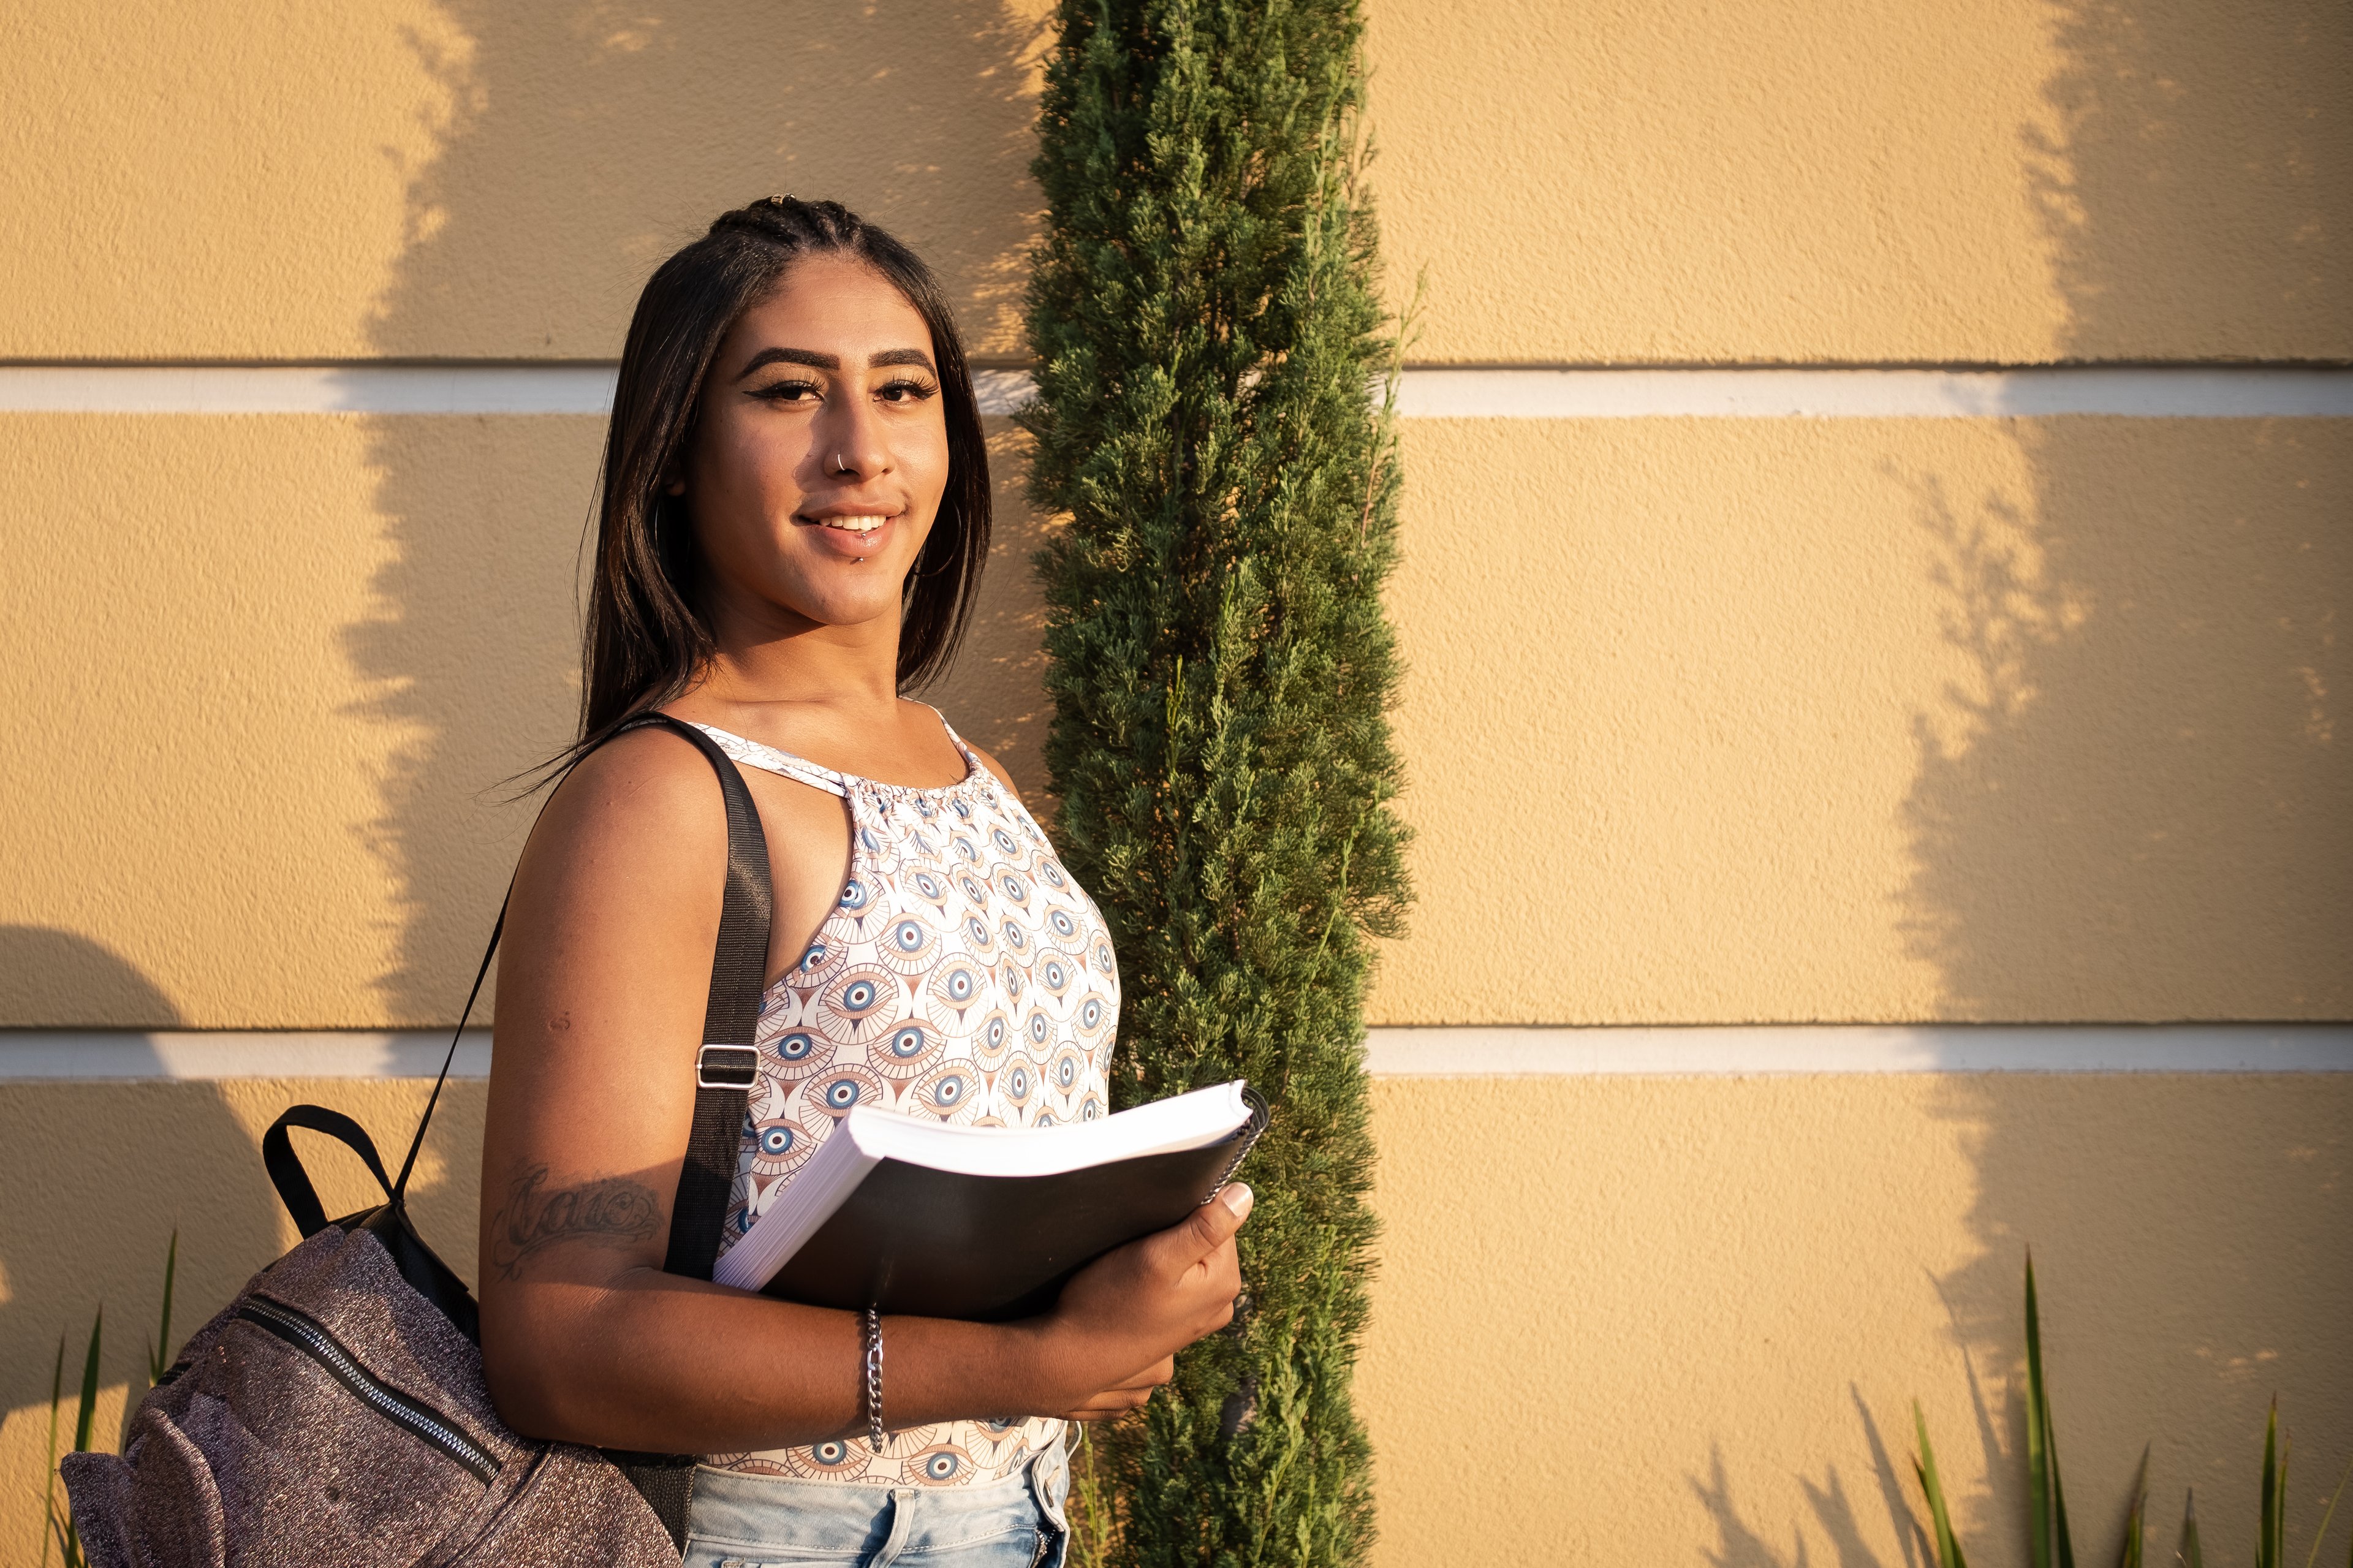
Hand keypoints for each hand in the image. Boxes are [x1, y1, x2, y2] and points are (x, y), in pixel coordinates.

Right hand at [1023, 1183, 1252, 1414]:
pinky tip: (1130, 1293)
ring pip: (1185, 1263)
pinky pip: (1173, 1285)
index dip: (1182, 1217)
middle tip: (1137, 1254)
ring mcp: (1198, 1320)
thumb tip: (1244, 1195)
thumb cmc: (1108, 1305)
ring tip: (1130, 1274)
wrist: (1071, 1360)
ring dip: (1161, 1259)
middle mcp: (1219, 1306)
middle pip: (1204, 1244)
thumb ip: (1205, 1227)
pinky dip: (1153, 1280)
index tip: (1151, 1234)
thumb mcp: (1156, 1257)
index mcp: (1224, 1284)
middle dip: (1172, 1239)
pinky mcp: (1176, 1328)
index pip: (1219, 1222)